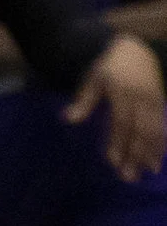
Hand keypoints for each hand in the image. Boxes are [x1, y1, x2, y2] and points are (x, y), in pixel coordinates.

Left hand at [68, 33, 166, 180]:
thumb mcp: (92, 79)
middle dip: (136, 154)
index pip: (121, 122)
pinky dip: (161, 142)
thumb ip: (84, 101)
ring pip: (155, 130)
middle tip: (129, 176)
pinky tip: (157, 158)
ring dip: (152, 152)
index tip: (112, 161)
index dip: (118, 143)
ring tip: (147, 171)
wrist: (134, 49)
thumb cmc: (108, 67)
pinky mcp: (161, 101)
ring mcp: (154, 100)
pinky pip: (163, 124)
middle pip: (140, 130)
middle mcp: (142, 98)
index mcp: (122, 92)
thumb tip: (67, 119)